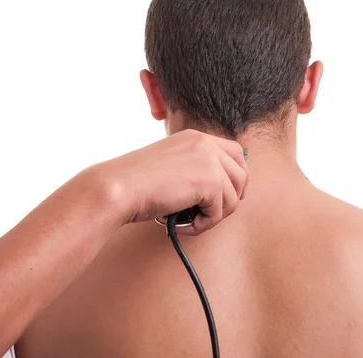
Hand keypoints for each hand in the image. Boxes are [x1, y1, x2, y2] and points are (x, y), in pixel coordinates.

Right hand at [90, 129, 247, 234]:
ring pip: (233, 198)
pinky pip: (218, 212)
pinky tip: (182, 225)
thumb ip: (193, 169)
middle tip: (212, 214)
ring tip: (189, 221)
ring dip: (213, 216)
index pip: (235, 153)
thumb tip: (218, 191)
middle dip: (232, 198)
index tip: (226, 196)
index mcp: (195, 137)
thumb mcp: (170, 166)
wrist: (120, 187)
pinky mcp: (210, 181)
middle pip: (242, 175)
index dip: (236, 177)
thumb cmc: (135, 183)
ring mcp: (209, 160)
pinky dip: (202, 225)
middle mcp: (205, 144)